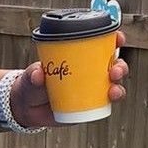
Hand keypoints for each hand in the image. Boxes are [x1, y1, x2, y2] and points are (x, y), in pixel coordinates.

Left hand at [10, 31, 128, 128]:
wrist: (28, 108)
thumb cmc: (32, 84)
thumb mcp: (31, 76)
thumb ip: (33, 74)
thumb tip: (38, 74)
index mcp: (80, 57)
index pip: (102, 46)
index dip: (115, 40)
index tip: (118, 39)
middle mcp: (90, 72)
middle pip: (114, 66)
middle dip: (120, 66)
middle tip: (113, 71)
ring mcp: (91, 90)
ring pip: (113, 86)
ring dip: (118, 86)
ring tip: (113, 90)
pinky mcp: (89, 106)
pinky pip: (105, 104)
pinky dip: (110, 102)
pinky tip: (110, 100)